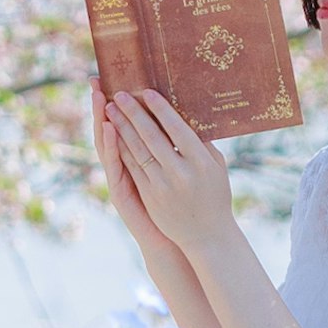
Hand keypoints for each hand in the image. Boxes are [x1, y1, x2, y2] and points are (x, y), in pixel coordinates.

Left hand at [106, 83, 240, 267]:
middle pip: (152, 136)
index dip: (161, 110)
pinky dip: (121, 149)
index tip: (146, 92)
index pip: (178, 129)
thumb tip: (187, 114)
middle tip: (120, 94)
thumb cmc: (215, 195)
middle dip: (133, 113)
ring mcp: (163, 186)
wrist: (207, 235)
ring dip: (122, 127)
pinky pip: (132, 167)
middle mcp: (181, 173)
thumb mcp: (217, 168)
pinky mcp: (149, 196)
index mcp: (201, 163)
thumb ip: (203, 143)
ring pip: (137, 151)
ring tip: (110, 109)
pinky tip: (113, 134)